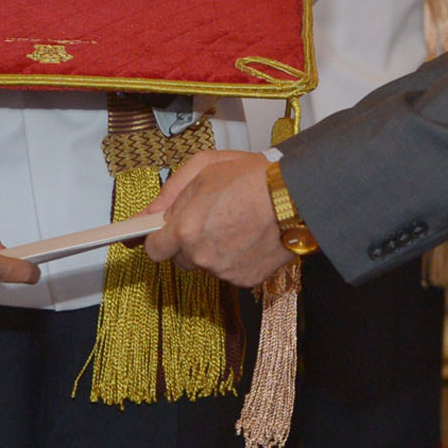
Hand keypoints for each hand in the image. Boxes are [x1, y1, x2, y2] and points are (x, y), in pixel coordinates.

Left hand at [142, 150, 290, 288]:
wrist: (297, 196)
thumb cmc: (255, 177)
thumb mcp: (204, 167)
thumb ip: (171, 193)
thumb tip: (150, 213)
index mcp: (185, 229)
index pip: (154, 249)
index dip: (158, 240)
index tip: (161, 236)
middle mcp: (202, 255)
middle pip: (181, 259)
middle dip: (188, 243)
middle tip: (209, 220)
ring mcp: (224, 270)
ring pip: (207, 265)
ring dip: (213, 250)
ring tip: (235, 224)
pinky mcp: (245, 280)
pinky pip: (230, 272)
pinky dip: (235, 259)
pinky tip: (249, 237)